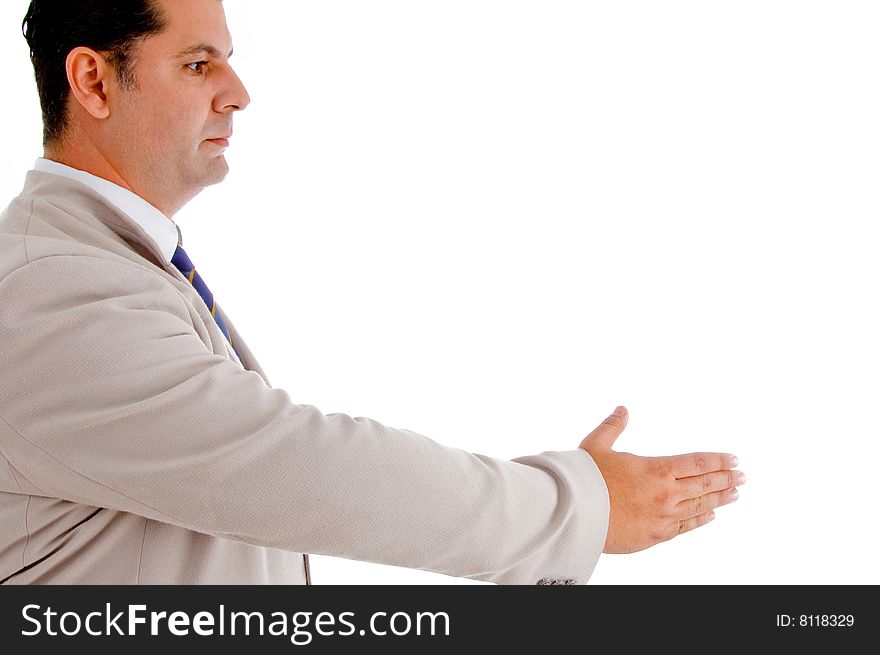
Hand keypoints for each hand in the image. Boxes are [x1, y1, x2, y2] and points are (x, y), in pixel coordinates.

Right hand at [579, 406, 742, 553]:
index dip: (717, 460)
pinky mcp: (654, 536)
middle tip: (742, 475)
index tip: (733, 458)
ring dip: (719, 499)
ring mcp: (663, 517)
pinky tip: (710, 515)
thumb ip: (612, 427)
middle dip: (726, 478)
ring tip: (735, 493)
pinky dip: (700, 519)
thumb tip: (622, 410)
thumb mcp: (595, 446)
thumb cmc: (583, 480)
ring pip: (699, 506)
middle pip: (704, 484)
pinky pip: (685, 527)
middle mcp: (665, 494)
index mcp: (655, 469)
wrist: (573, 515)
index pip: (696, 463)